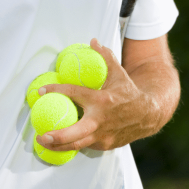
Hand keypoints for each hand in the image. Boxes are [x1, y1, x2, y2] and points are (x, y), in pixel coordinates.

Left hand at [36, 38, 157, 150]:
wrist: (149, 115)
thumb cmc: (130, 94)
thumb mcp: (119, 74)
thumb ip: (105, 57)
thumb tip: (93, 42)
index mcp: (102, 100)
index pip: (75, 94)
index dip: (56, 91)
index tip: (41, 91)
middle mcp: (101, 120)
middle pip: (74, 133)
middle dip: (55, 136)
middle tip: (40, 135)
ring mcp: (103, 135)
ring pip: (77, 145)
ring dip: (58, 146)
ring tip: (43, 142)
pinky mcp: (105, 145)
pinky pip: (85, 145)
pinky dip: (72, 144)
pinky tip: (60, 143)